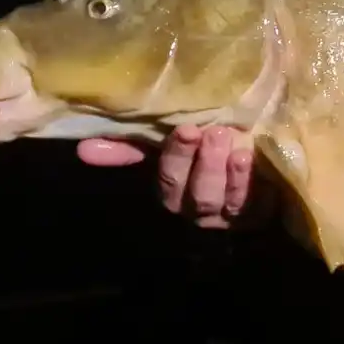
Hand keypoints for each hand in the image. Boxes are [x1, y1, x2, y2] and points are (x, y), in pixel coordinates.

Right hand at [78, 125, 254, 229]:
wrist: (255, 155)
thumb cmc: (204, 148)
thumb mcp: (170, 142)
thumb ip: (130, 145)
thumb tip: (83, 149)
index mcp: (174, 191)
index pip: (169, 179)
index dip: (177, 156)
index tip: (187, 129)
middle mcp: (199, 208)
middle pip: (198, 195)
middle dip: (205, 165)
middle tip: (213, 133)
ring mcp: (231, 214)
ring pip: (226, 202)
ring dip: (229, 174)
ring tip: (236, 145)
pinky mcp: (259, 214)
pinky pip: (256, 205)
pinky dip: (254, 185)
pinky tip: (253, 161)